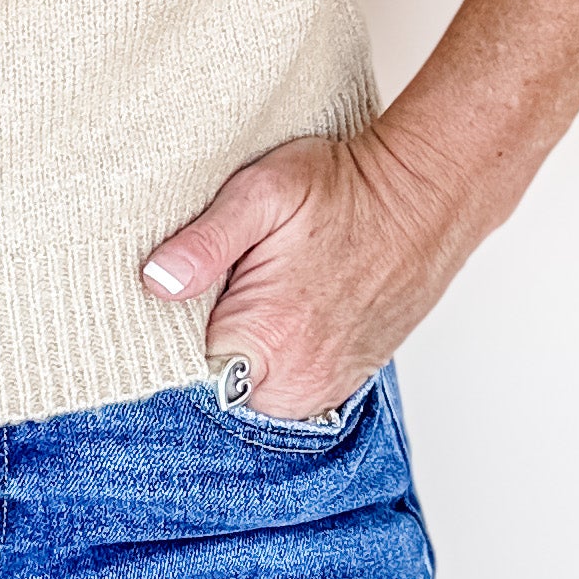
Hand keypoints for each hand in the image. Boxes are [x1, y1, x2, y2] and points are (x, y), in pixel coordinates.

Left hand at [138, 120, 469, 418]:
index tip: (184, 292)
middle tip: (226, 283)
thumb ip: (204, 241)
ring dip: (244, 351)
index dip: (169, 328)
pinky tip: (285, 311)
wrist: (422, 197)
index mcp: (265, 342)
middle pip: (215, 383)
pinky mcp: (344, 384)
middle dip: (206, 339)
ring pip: (251, 389)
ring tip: (260, 294)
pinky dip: (277, 358)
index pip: (181, 366)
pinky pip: (287, 387)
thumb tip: (156, 281)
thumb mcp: (262, 192)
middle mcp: (296, 383)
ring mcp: (325, 389)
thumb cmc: (344, 188)